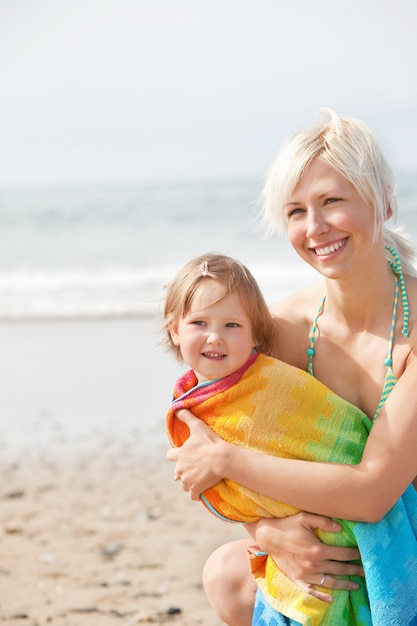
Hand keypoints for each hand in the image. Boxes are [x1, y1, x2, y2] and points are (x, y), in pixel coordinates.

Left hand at [166, 409, 226, 498]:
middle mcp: (179, 469)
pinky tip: (201, 490)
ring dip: (189, 481)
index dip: (176, 455)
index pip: (170, 456)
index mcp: (178, 455)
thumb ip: (186, 416)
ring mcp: (187, 480)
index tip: (183, 455)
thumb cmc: (209, 442)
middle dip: (184, 470)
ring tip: (199, 477)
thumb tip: (176, 408)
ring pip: (184, 484)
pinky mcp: (195, 489)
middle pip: (177, 472)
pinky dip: (196, 493)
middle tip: (195, 467)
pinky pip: (192, 495)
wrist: (222, 459)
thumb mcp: (197, 426)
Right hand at [248, 512, 363, 602]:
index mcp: (318, 549)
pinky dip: (322, 597)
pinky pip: (312, 591)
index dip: (355, 554)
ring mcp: (306, 574)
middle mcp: (314, 564)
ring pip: (330, 582)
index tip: (364, 554)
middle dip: (355, 570)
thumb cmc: (288, 525)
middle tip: (366, 571)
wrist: (268, 536)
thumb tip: (341, 528)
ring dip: (344, 584)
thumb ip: (323, 522)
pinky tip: (331, 599)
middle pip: (340, 569)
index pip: (342, 554)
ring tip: (356, 584)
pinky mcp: (298, 579)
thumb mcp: (304, 517)